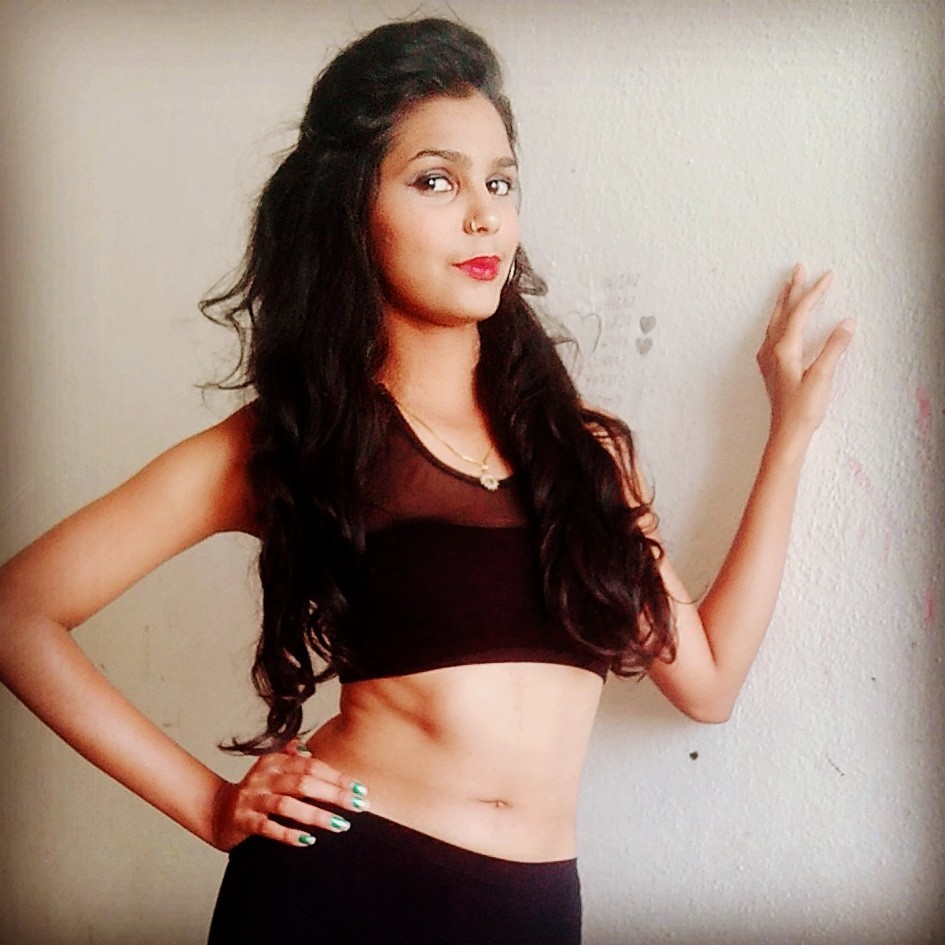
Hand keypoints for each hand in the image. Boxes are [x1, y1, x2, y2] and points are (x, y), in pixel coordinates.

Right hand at [209, 741, 368, 850]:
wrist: (215, 811)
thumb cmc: (255, 792)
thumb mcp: (271, 769)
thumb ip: (289, 756)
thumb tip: (307, 747)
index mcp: (274, 762)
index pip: (311, 766)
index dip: (337, 777)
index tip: (360, 789)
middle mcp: (263, 778)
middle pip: (304, 783)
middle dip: (334, 794)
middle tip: (359, 806)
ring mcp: (252, 800)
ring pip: (288, 805)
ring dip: (316, 815)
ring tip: (340, 825)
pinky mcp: (243, 822)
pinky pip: (268, 827)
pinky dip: (288, 834)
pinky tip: (308, 840)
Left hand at [756, 263, 853, 441]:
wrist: (786, 433)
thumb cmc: (802, 409)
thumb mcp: (822, 376)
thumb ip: (834, 348)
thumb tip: (847, 323)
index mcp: (783, 349)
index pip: (800, 312)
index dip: (814, 292)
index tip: (827, 276)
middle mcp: (772, 351)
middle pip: (783, 312)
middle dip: (792, 290)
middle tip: (798, 269)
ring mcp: (768, 359)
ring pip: (775, 322)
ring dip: (783, 303)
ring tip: (788, 288)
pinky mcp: (770, 368)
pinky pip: (772, 334)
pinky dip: (779, 320)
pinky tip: (780, 324)